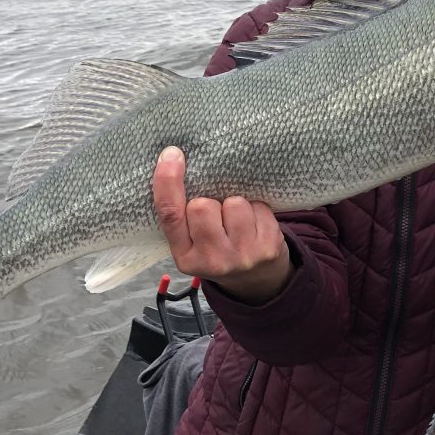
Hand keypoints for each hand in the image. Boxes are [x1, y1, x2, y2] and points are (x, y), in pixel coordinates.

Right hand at [152, 146, 292, 301]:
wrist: (257, 281)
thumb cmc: (219, 251)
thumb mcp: (193, 244)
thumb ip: (184, 217)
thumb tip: (179, 165)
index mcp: (184, 257)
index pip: (170, 215)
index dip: (167, 182)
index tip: (171, 153)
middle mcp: (211, 260)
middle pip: (202, 206)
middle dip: (210, 201)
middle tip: (218, 215)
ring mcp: (241, 256)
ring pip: (234, 204)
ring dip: (236, 204)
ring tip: (239, 220)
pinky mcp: (267, 248)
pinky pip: (258, 207)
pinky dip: (257, 209)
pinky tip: (255, 224)